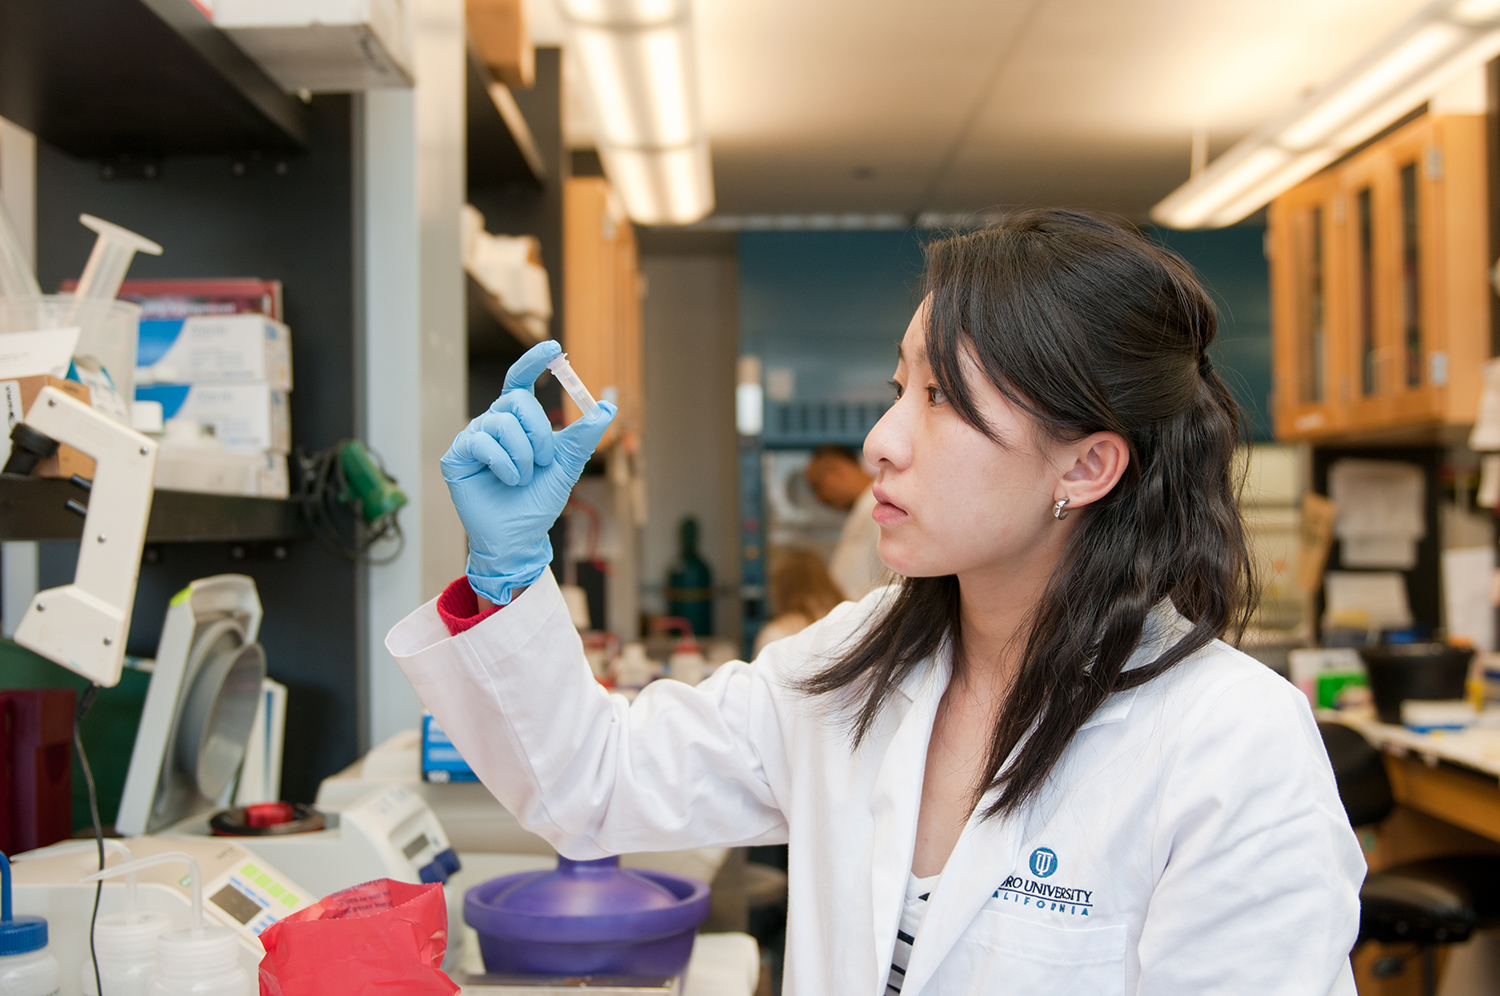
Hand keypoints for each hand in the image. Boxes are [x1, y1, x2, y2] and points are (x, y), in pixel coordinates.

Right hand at [441, 341, 615, 604]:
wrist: (519, 537)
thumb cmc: (539, 501)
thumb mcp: (567, 464)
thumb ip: (584, 435)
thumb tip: (609, 405)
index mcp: (517, 421)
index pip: (520, 380)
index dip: (534, 360)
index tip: (555, 346)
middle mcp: (493, 423)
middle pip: (518, 399)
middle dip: (539, 431)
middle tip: (543, 461)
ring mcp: (473, 438)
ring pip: (502, 422)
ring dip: (523, 455)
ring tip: (523, 479)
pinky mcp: (456, 456)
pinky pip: (482, 442)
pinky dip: (504, 463)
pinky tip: (508, 481)